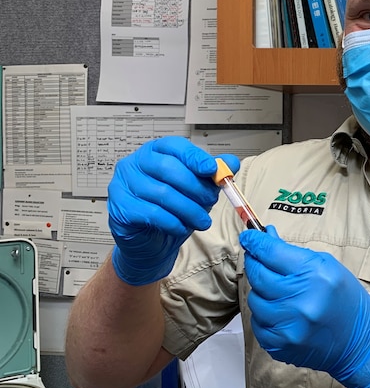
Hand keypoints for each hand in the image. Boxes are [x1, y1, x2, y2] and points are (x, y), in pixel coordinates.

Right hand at [107, 136, 239, 285]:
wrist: (151, 241)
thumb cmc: (171, 210)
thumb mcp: (196, 190)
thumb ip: (212, 175)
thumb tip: (231, 163)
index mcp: (154, 152)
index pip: (174, 146)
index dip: (195, 157)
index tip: (213, 170)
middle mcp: (134, 164)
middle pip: (168, 168)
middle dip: (196, 187)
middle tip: (211, 201)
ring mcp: (123, 185)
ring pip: (163, 193)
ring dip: (189, 209)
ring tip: (202, 220)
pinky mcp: (121, 208)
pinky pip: (152, 213)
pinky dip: (173, 222)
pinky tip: (182, 227)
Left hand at [240, 226, 369, 387]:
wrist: (359, 342)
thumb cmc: (346, 301)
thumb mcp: (328, 267)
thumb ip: (294, 254)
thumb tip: (266, 238)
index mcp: (316, 275)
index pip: (272, 252)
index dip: (255, 242)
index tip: (248, 236)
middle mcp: (301, 301)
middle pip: (258, 274)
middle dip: (254, 262)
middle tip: (256, 257)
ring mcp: (289, 326)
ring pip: (254, 299)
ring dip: (261, 291)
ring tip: (278, 291)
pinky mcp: (280, 345)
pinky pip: (258, 323)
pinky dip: (264, 315)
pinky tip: (281, 312)